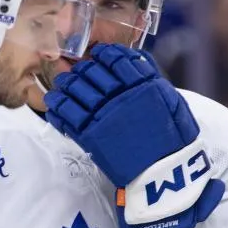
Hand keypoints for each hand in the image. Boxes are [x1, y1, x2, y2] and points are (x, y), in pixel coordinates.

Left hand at [45, 44, 222, 227]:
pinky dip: (58, 108)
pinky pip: (67, 117)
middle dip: (82, 68)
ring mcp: (102, 116)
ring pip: (75, 91)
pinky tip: (54, 103)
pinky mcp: (90, 137)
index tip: (98, 54)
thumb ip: (152, 79)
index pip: (116, 60)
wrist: (165, 173)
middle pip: (91, 72)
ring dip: (66, 84)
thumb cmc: (174, 138)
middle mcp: (119, 97)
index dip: (104, 54)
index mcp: (141, 86)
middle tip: (75, 69)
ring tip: (62, 84)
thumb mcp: (172, 101)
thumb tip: (137, 59)